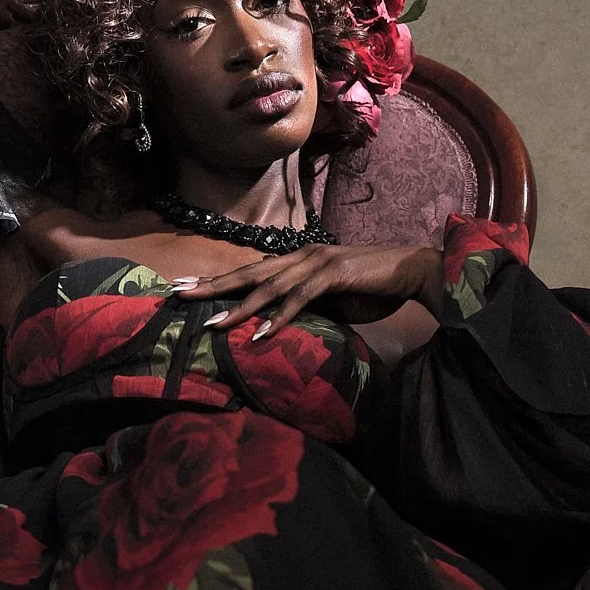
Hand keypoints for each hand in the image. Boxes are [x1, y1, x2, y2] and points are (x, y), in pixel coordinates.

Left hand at [171, 244, 444, 338]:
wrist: (410, 273)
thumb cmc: (372, 289)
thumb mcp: (331, 300)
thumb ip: (305, 306)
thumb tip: (280, 323)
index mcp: (297, 259)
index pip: (250, 271)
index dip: (217, 280)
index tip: (187, 289)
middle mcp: (301, 256)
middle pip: (248, 273)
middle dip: (212, 286)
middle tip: (179, 295)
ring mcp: (316, 263)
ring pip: (269, 287)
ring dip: (240, 307)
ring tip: (213, 324)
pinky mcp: (333, 276)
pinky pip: (300, 299)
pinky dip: (279, 317)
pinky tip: (260, 333)